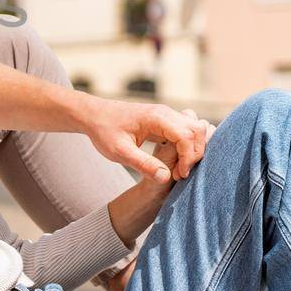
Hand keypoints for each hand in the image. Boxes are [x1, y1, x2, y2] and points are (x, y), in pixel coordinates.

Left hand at [81, 96, 209, 184]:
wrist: (93, 115)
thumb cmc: (103, 131)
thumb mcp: (119, 152)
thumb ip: (143, 164)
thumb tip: (166, 178)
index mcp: (157, 117)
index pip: (187, 135)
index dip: (188, 158)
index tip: (178, 175)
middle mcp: (166, 113)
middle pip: (197, 130)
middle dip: (195, 154)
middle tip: (180, 174)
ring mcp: (166, 115)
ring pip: (194, 129)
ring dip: (192, 150)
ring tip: (179, 169)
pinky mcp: (164, 121)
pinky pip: (185, 131)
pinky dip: (186, 146)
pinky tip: (175, 162)